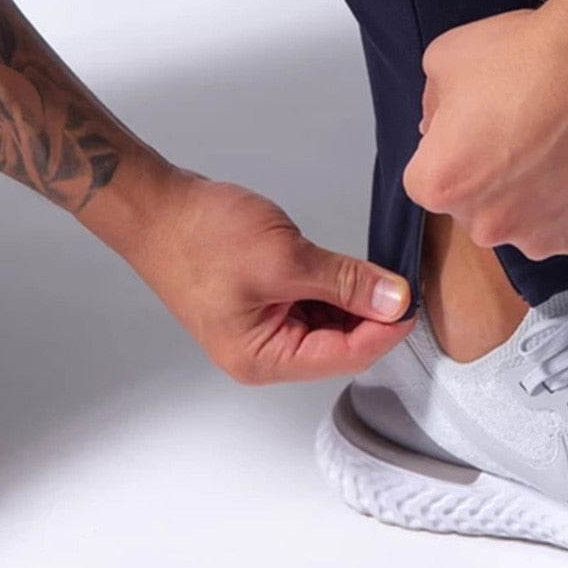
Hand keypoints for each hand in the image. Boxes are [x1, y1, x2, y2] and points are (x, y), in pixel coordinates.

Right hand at [132, 172, 413, 383]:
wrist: (155, 207)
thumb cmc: (199, 235)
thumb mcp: (284, 257)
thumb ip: (344, 282)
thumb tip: (394, 300)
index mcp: (263, 359)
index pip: (345, 356)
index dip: (386, 328)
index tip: (413, 298)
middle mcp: (262, 355)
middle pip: (339, 345)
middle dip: (372, 314)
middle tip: (401, 278)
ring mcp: (260, 330)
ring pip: (327, 324)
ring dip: (352, 299)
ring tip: (374, 268)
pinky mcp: (259, 303)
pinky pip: (309, 305)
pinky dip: (331, 287)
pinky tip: (344, 267)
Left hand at [403, 0, 567, 259]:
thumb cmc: (527, 55)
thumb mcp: (445, 59)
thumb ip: (432, 104)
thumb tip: (439, 129)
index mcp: (439, 185)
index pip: (429, 179)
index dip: (452, 149)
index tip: (479, 126)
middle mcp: (485, 225)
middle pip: (476, 208)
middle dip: (490, 178)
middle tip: (521, 134)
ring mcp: (539, 235)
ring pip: (523, 222)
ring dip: (532, 196)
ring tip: (557, 147)